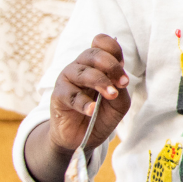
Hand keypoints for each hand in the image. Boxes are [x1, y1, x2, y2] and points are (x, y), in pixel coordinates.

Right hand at [48, 33, 131, 153]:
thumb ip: (120, 90)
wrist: (82, 138)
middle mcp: (81, 66)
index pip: (103, 43)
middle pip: (94, 53)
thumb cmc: (101, 114)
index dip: (115, 51)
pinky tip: (91, 110)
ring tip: (111, 95)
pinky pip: (71, 95)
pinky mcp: (58, 95)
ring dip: (100, 82)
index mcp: (97, 63)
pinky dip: (83, 102)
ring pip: (83, 72)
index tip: (124, 72)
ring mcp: (68, 79)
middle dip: (111, 66)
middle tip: (123, 83)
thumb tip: (118, 82)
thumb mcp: (118, 103)